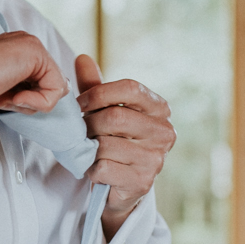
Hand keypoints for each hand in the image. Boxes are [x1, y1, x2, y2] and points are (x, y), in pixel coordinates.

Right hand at [0, 32, 68, 114]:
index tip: (0, 100)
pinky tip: (11, 97)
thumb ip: (18, 89)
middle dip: (30, 102)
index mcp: (15, 49)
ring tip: (2, 97)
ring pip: (54, 89)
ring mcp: (30, 44)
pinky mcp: (34, 52)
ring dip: (29, 103)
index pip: (42, 82)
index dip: (26, 100)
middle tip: (2, 100)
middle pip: (51, 85)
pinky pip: (55, 89)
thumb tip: (43, 100)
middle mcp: (24, 43)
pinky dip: (35, 103)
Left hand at [75, 55, 175, 237]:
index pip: (130, 88)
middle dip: (89, 124)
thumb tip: (82, 57)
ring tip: (88, 150)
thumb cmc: (114, 141)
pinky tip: (95, 169)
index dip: (99, 93)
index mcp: (160, 109)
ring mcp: (156, 159)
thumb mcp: (106, 111)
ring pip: (106, 145)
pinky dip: (90, 168)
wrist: (121, 186)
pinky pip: (103, 168)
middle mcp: (164, 133)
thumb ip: (95, 86)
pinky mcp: (142, 181)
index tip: (80, 104)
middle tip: (81, 131)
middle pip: (115, 117)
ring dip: (88, 148)